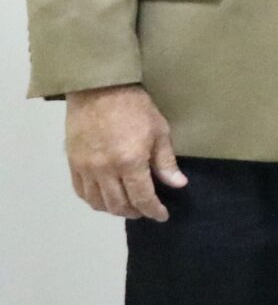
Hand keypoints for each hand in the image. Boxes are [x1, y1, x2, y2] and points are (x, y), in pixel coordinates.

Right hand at [65, 84, 186, 220]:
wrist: (99, 89)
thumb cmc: (135, 107)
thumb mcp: (159, 131)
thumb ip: (166, 162)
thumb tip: (177, 184)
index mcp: (130, 162)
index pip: (142, 198)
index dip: (154, 211)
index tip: (162, 215)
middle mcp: (105, 170)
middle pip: (118, 205)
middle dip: (135, 212)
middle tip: (146, 210)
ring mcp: (86, 168)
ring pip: (97, 202)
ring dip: (114, 209)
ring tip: (127, 206)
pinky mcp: (72, 163)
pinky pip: (80, 191)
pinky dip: (93, 200)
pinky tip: (104, 198)